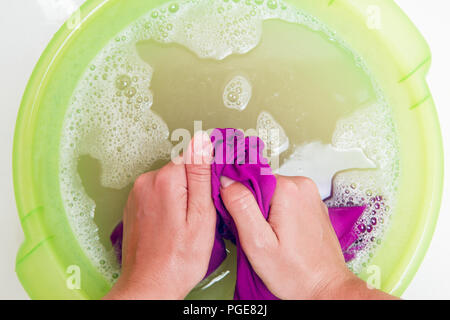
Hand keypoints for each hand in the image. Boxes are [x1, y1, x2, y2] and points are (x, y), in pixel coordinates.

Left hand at [104, 132, 215, 299]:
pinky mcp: (133, 206)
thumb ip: (200, 174)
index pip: (194, 158)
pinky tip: (171, 227)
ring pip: (169, 183)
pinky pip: (157, 194)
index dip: (206, 178)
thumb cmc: (178, 259)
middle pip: (180, 170)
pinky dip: (167, 205)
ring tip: (183, 225)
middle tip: (197, 217)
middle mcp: (145, 182)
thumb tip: (201, 140)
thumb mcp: (201, 215)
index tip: (208, 198)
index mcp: (165, 179)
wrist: (149, 286)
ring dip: (180, 198)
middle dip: (193, 188)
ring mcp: (136, 194)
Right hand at [220, 175, 395, 299]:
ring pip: (272, 193)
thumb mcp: (258, 242)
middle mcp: (303, 186)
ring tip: (271, 237)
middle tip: (257, 234)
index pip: (249, 178)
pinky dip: (278, 215)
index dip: (240, 200)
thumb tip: (227, 181)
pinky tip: (281, 236)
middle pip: (261, 185)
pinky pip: (286, 201)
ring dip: (265, 212)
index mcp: (288, 189)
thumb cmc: (295, 272)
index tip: (242, 221)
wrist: (325, 289)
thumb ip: (240, 207)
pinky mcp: (312, 205)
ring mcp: (310, 195)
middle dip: (252, 207)